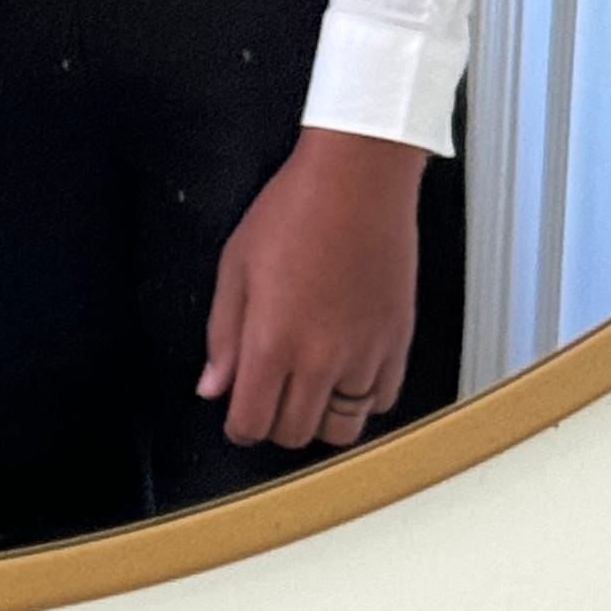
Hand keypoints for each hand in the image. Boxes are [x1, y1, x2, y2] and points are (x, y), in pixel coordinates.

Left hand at [198, 127, 426, 449]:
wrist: (358, 178)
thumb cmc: (296, 207)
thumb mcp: (236, 263)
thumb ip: (222, 333)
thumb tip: (213, 384)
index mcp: (272, 341)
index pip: (251, 423)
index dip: (238, 424)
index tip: (238, 410)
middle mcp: (320, 358)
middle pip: (294, 432)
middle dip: (274, 420)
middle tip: (269, 391)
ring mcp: (364, 354)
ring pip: (341, 428)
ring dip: (319, 416)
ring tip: (308, 385)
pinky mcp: (397, 342)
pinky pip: (381, 401)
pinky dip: (362, 398)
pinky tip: (346, 370)